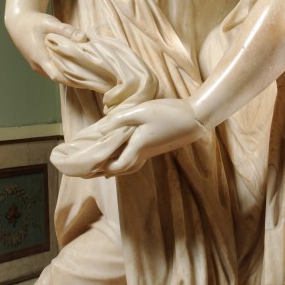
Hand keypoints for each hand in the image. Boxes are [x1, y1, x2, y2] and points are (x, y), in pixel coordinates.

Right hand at [5, 9, 86, 82]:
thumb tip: (83, 38)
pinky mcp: (40, 64)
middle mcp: (38, 66)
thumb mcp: (50, 23)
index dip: (72, 80)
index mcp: (40, 58)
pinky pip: (53, 70)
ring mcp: (38, 66)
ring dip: (69, 73)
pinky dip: (63, 69)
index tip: (87, 78)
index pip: (57, 77)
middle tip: (92, 74)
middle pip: (59, 78)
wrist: (18, 23)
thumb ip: (66, 30)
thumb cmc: (34, 22)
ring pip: (56, 75)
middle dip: (74, 77)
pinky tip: (75, 63)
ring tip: (86, 69)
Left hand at [51, 98, 206, 177]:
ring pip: (130, 166)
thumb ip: (120, 119)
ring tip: (102, 170)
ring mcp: (152, 151)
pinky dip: (125, 162)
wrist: (196, 118)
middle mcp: (144, 152)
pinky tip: (123, 157)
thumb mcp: (142, 111)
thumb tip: (100, 129)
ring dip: (115, 169)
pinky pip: (137, 160)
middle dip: (104, 171)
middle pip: (122, 169)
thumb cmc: (168, 113)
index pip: (117, 165)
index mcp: (138, 146)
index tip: (87, 166)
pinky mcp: (156, 147)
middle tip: (88, 172)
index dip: (102, 168)